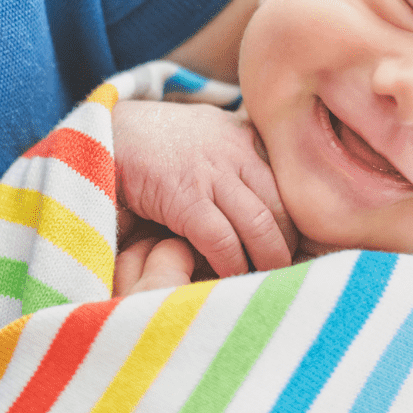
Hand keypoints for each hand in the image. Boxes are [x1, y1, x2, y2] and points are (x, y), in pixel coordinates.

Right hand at [111, 100, 297, 282]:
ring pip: (260, 223)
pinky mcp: (183, 195)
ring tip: (268, 280)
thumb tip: (271, 200)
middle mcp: (237, 150)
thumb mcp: (210, 134)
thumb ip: (241, 156)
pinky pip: (222, 239)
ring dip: (268, 259)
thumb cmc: (159, 143)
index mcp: (247, 135)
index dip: (303, 217)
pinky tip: (231, 277)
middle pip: (284, 205)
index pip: (291, 179)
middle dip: (291, 243)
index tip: (306, 244)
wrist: (106, 132)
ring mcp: (211, 172)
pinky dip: (231, 264)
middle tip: (290, 270)